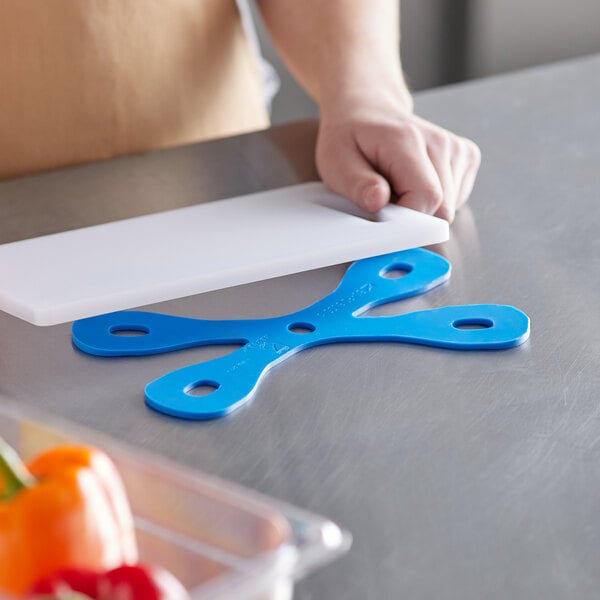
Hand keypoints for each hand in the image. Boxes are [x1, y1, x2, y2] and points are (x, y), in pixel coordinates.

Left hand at [316, 100, 480, 222]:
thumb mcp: (336, 163)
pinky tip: (413, 182)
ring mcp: (456, 148)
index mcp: (407, 140)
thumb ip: (358, 185)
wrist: (368, 109)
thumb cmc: (350, 136)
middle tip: (386, 198)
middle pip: (442, 207)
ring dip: (422, 207)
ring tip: (397, 186)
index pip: (427, 197)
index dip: (406, 219)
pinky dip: (433, 200)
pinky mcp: (465, 156)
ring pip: (450, 208)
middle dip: (413, 216)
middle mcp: (439, 142)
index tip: (385, 214)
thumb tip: (378, 202)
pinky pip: (455, 200)